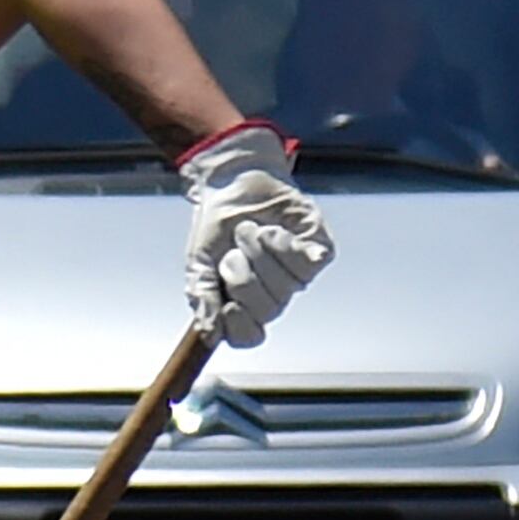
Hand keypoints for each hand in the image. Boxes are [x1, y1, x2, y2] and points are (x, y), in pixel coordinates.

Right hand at [178, 125, 333, 346]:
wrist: (233, 184)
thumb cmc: (218, 226)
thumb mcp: (199, 262)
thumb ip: (202, 296)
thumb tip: (208, 332)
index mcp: (245, 303)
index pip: (249, 335)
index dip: (240, 325)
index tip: (228, 305)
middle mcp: (275, 293)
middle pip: (269, 310)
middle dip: (244, 278)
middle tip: (231, 252)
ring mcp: (299, 274)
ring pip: (288, 286)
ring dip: (260, 253)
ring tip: (249, 231)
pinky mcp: (318, 250)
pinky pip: (308, 264)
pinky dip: (284, 245)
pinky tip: (272, 230)